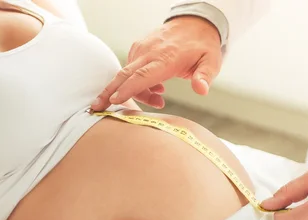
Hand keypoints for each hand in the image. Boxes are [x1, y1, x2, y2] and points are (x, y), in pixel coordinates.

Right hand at [90, 16, 222, 110]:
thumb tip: (201, 89)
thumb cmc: (202, 46)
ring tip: (158, 97)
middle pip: (124, 75)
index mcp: (166, 58)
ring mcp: (141, 49)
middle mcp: (150, 52)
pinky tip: (154, 87)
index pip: (142, 75)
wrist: (195, 22)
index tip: (114, 101)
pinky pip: (130, 69)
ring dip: (134, 91)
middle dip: (108, 92)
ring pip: (127, 74)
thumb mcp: (212, 61)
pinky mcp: (138, 48)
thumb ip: (205, 76)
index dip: (127, 89)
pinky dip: (135, 82)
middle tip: (95, 107)